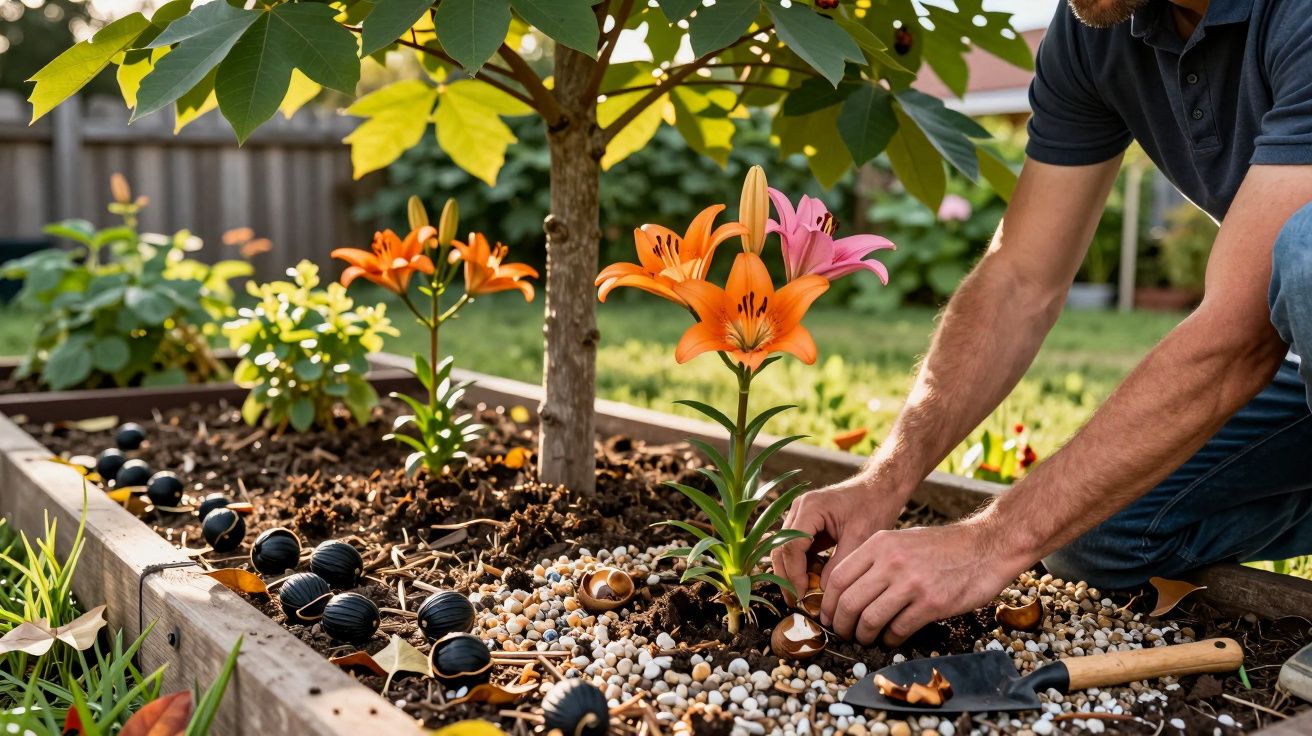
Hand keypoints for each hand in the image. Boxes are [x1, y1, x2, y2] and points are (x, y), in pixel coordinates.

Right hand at [770, 474, 907, 605]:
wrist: (881, 489)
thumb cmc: (873, 507)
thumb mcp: (859, 539)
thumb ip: (838, 565)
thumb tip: (822, 592)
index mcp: (811, 507)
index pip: (791, 546)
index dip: (794, 574)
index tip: (803, 596)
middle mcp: (799, 508)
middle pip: (781, 548)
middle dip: (786, 577)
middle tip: (795, 602)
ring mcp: (800, 514)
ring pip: (785, 549)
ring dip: (791, 572)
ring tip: (801, 596)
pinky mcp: (806, 522)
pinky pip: (796, 547)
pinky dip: (800, 565)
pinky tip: (810, 582)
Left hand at [819, 519, 1030, 645]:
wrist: (985, 546)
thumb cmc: (941, 547)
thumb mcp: (900, 540)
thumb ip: (874, 560)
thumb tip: (847, 590)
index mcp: (880, 544)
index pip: (838, 578)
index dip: (829, 603)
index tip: (828, 616)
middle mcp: (891, 561)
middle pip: (850, 601)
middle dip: (842, 624)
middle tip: (844, 633)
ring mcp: (912, 583)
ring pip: (870, 619)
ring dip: (863, 636)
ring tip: (866, 639)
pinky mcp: (932, 603)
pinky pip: (898, 629)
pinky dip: (890, 639)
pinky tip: (892, 638)